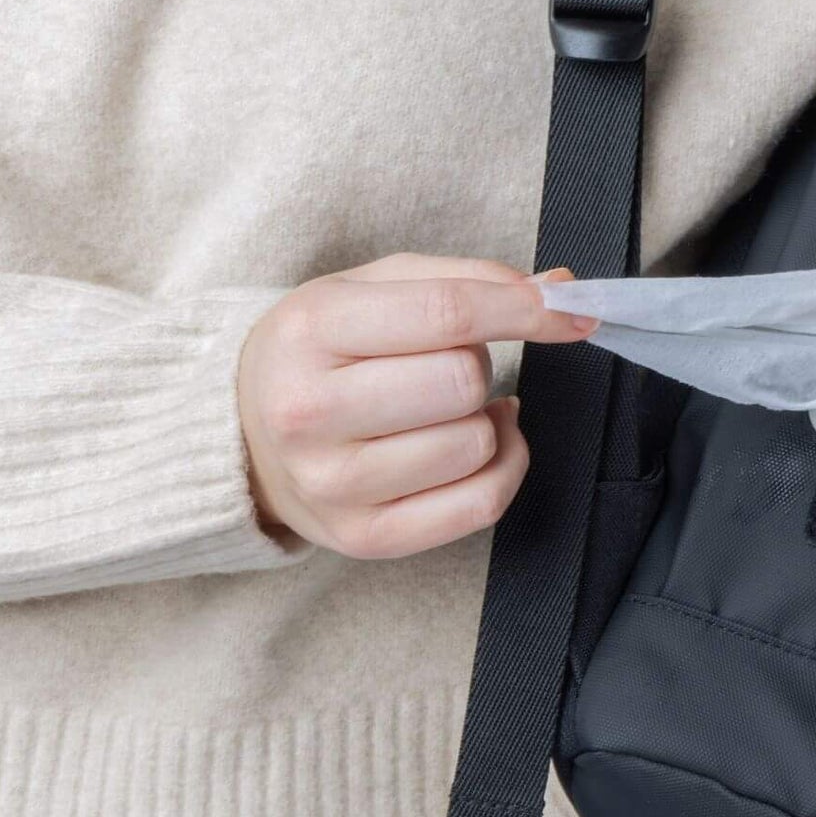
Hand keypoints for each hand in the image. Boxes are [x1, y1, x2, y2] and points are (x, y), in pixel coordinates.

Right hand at [236, 253, 597, 559]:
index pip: (444, 314)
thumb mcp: (370, 287)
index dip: (522, 309)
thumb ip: (465, 279)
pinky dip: (502, 467)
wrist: (246, 432)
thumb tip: (558, 290)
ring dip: (483, 418)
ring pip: (476, 445)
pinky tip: (478, 442)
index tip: (569, 308)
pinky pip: (480, 505)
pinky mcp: (364, 537)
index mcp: (311, 331)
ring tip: (445, 407)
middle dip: (477, 363)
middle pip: (462, 382)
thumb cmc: (322, 350)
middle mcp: (309, 412)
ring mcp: (334, 484)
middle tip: (446, 362)